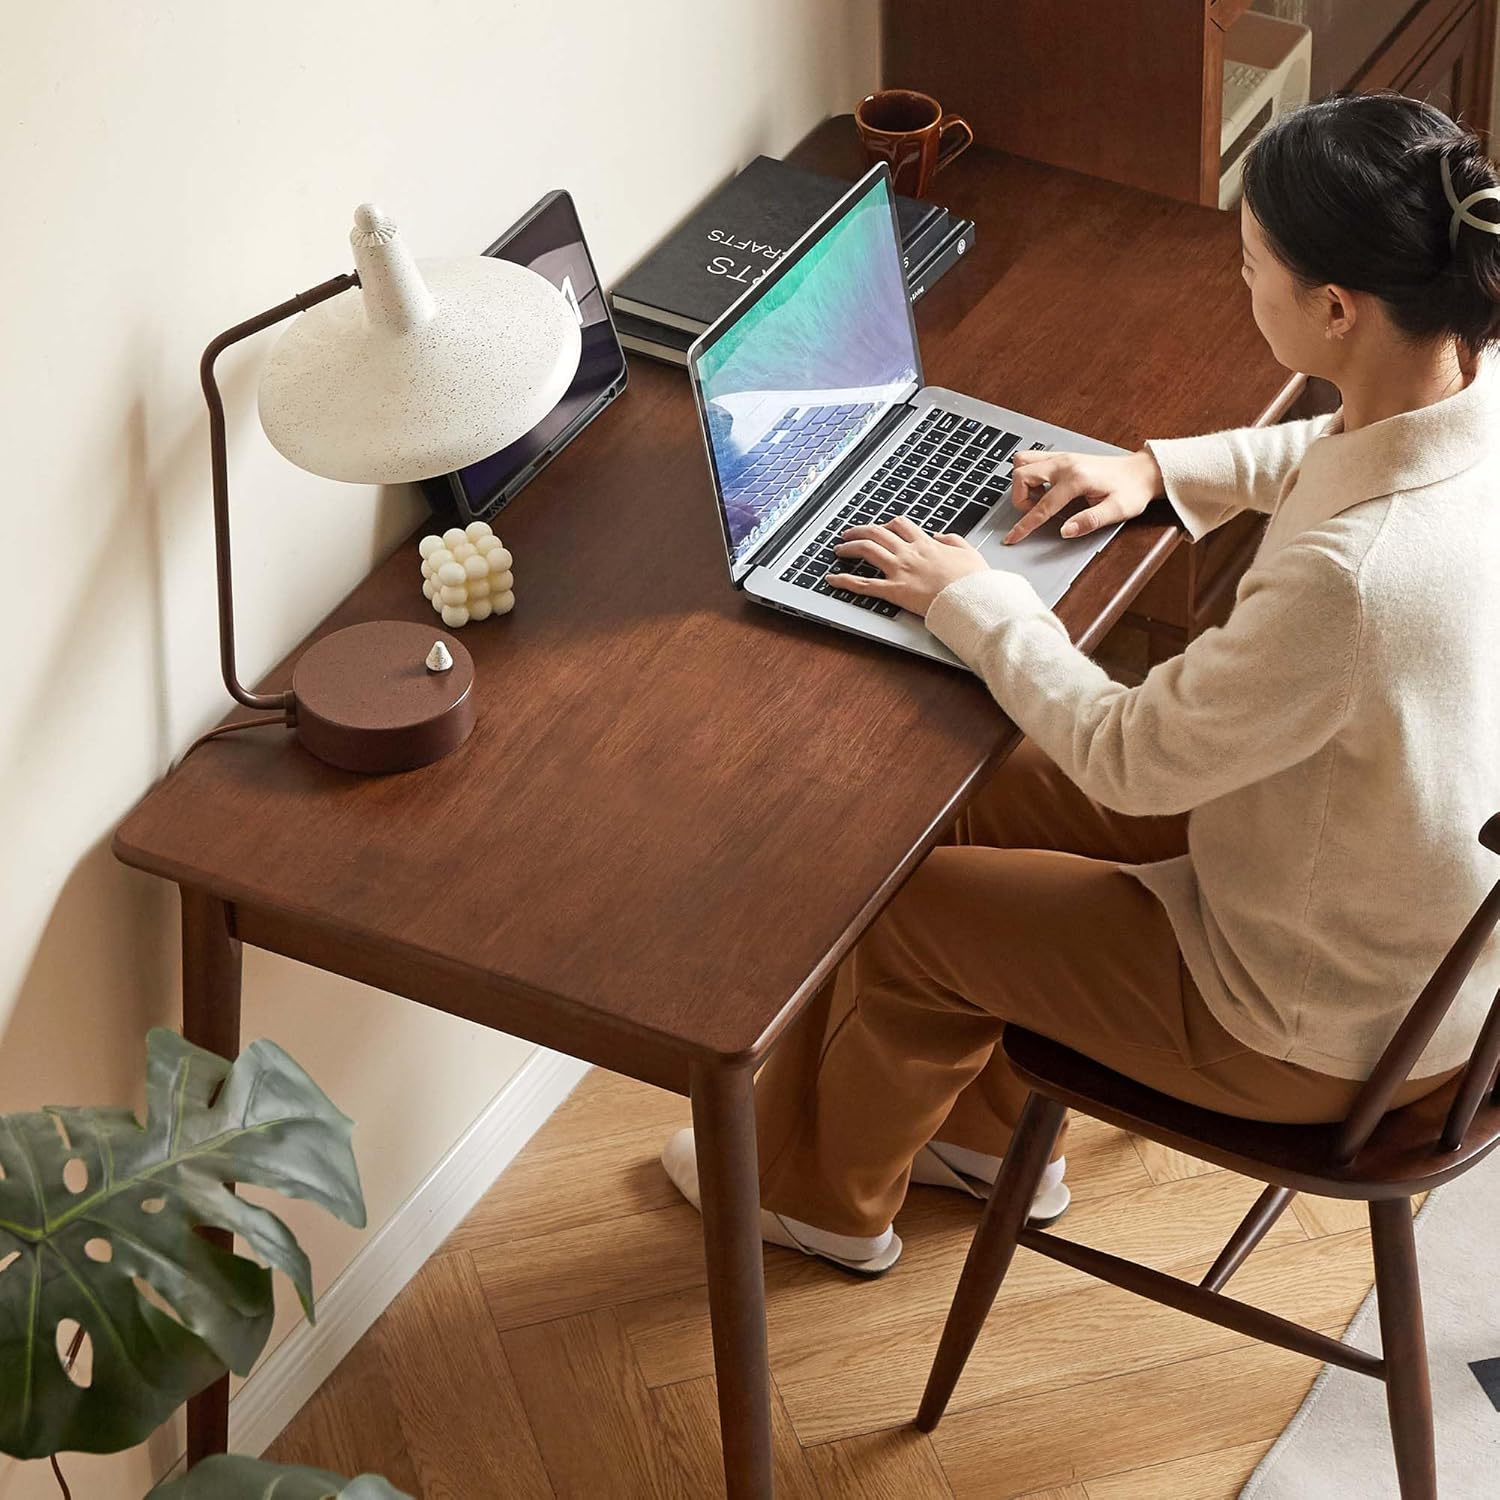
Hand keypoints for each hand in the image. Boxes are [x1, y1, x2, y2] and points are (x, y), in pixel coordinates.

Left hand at [826, 514, 989, 615]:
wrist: (973, 598)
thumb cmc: (973, 580)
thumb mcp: (968, 552)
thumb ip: (952, 541)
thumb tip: (939, 536)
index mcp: (927, 544)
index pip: (900, 525)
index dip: (886, 524)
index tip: (880, 527)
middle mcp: (909, 553)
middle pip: (878, 532)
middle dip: (860, 530)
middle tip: (849, 533)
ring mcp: (900, 570)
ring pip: (867, 550)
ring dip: (849, 547)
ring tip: (839, 549)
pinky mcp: (895, 591)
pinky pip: (864, 585)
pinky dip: (844, 581)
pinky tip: (832, 579)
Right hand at [1003, 449, 1162, 544]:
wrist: (1142, 471)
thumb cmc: (1132, 490)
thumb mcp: (1117, 510)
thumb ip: (1090, 521)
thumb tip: (1065, 531)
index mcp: (1077, 478)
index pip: (1042, 506)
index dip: (1025, 525)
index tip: (1013, 538)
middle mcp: (1065, 463)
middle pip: (1021, 475)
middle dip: (1020, 499)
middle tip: (1035, 512)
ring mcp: (1062, 457)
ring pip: (1022, 462)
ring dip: (1022, 483)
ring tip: (1039, 498)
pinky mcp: (1062, 456)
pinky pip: (1032, 458)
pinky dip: (1029, 473)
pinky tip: (1044, 487)